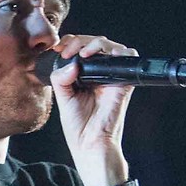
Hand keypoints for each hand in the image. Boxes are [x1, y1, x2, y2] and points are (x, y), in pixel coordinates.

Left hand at [49, 35, 137, 185]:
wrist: (90, 145)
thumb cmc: (78, 127)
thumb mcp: (63, 99)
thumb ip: (61, 79)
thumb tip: (71, 62)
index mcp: (84, 76)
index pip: (79, 49)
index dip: (70, 43)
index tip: (58, 49)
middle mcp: (99, 74)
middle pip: (94, 43)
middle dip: (80, 41)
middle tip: (68, 50)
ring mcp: (112, 77)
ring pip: (110, 46)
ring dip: (96, 43)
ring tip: (83, 53)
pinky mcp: (123, 82)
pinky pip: (127, 58)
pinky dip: (117, 51)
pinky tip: (98, 57)